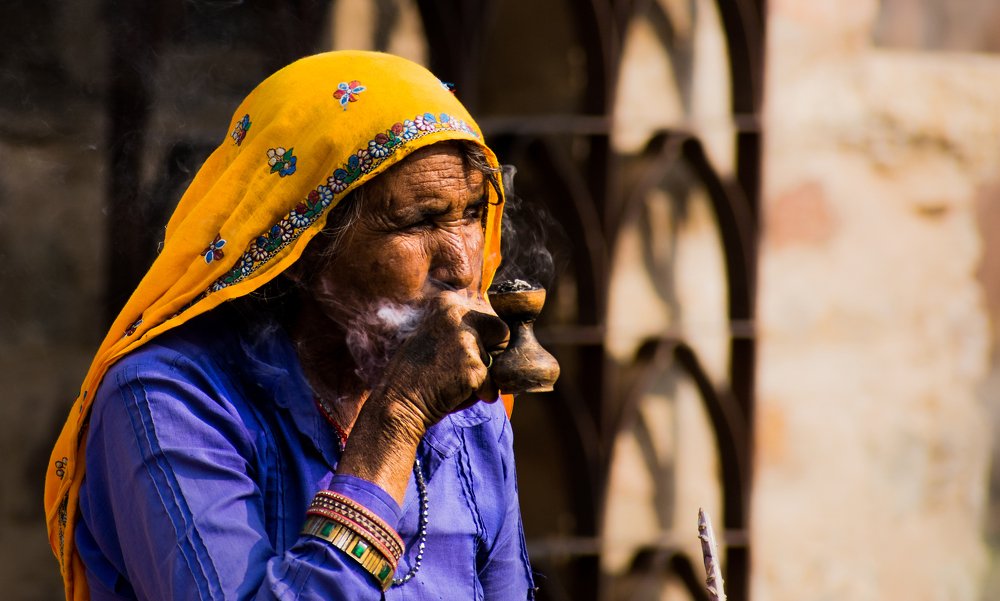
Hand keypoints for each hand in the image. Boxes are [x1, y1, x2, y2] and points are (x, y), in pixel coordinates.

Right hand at [376, 290, 508, 432]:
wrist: (398, 403)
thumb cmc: (415, 374)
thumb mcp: (435, 336)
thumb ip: (462, 328)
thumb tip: (501, 328)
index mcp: (446, 302)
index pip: (488, 316)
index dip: (484, 340)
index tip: (464, 354)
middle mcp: (456, 314)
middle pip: (501, 331)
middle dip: (493, 352)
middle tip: (467, 369)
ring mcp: (465, 340)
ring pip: (496, 361)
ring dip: (482, 377)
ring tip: (451, 381)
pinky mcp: (473, 367)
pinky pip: (492, 386)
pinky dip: (480, 395)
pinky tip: (454, 394)